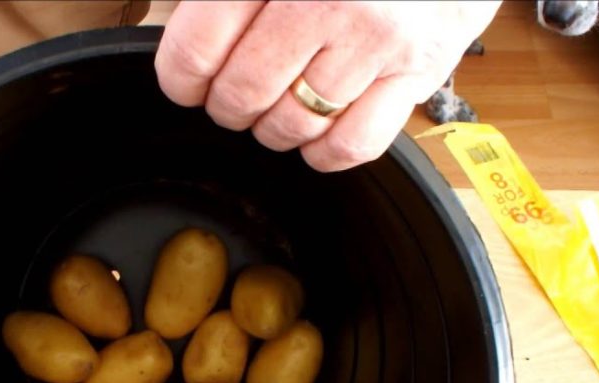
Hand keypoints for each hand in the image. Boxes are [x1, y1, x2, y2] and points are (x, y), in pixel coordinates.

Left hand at [155, 1, 501, 170]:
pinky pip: (352, 145)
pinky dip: (324, 151)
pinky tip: (319, 129)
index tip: (187, 83)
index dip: (181, 78)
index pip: (197, 46)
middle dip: (229, 104)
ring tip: (282, 101)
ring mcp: (374, 39)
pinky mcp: (417, 71)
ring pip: (292, 124)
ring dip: (274, 127)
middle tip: (237, 93)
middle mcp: (325, 1)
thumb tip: (186, 40)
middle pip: (242, 93)